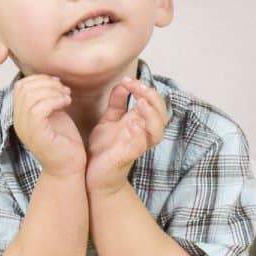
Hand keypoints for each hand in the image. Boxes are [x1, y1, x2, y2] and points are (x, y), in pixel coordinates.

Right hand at [11, 74, 85, 178]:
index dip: (40, 79)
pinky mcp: (37, 134)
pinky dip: (55, 100)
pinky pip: (39, 108)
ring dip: (53, 91)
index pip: (21, 86)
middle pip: (24, 88)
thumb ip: (47, 98)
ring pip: (31, 96)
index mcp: (21, 115)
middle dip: (47, 82)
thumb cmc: (64, 141)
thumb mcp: (54, 113)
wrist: (69, 167)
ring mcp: (26, 128)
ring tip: (67, 97)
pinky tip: (67, 103)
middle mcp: (19, 121)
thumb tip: (51, 78)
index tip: (58, 84)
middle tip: (64, 90)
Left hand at [85, 78, 166, 194]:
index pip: (153, 102)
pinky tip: (132, 124)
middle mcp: (143, 133)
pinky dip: (139, 134)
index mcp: (139, 122)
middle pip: (162, 114)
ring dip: (152, 115)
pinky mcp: (128, 157)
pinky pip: (140, 146)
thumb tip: (123, 83)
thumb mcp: (109, 120)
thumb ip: (117, 103)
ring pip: (157, 131)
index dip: (144, 88)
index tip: (127, 80)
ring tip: (141, 103)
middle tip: (138, 87)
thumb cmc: (104, 149)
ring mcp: (137, 146)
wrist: (93, 175)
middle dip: (153, 97)